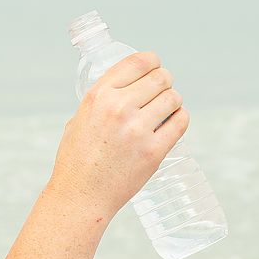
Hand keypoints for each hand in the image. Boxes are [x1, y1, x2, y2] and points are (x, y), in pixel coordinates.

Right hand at [47, 51, 188, 220]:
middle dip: (165, 82)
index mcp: (99, 95)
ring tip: (167, 109)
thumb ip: (101, 102)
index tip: (155, 67)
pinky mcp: (154, 151)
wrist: (81, 196)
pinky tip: (174, 122)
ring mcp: (138, 130)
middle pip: (161, 77)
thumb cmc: (77, 161)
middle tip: (162, 91)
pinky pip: (181, 122)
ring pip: (174, 98)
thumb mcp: (79, 119)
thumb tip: (124, 91)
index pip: (138, 62)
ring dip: (173, 101)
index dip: (153, 61)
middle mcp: (119, 107)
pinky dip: (180, 118)